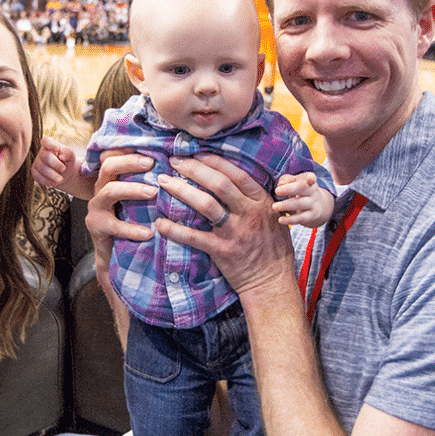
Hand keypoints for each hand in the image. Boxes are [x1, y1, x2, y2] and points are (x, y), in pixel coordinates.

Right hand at [33, 137, 94, 198]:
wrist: (64, 174)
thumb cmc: (67, 161)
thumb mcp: (71, 155)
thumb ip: (68, 152)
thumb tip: (61, 156)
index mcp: (50, 144)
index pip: (46, 140)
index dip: (50, 144)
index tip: (57, 148)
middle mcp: (42, 152)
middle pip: (45, 156)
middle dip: (55, 164)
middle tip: (64, 169)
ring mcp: (37, 162)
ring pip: (42, 168)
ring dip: (52, 175)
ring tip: (60, 179)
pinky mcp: (34, 172)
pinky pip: (38, 176)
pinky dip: (47, 181)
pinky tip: (54, 183)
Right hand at [84, 150, 155, 274]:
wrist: (115, 255)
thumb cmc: (133, 221)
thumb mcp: (140, 200)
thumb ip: (150, 183)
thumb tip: (178, 166)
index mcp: (111, 179)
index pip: (113, 155)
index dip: (128, 148)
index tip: (150, 146)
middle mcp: (100, 189)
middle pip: (108, 166)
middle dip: (130, 162)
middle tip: (152, 163)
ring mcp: (96, 208)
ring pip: (110, 191)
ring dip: (133, 189)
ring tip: (153, 192)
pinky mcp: (97, 227)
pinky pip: (115, 226)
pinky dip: (133, 229)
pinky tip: (149, 232)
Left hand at [157, 153, 295, 296]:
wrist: (272, 282)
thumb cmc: (273, 248)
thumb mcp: (274, 217)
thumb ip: (257, 199)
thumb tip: (236, 178)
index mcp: (262, 201)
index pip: (236, 174)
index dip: (213, 161)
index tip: (195, 153)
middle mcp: (249, 213)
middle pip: (218, 184)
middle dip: (193, 169)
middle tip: (174, 161)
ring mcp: (235, 232)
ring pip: (205, 204)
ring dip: (182, 190)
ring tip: (164, 182)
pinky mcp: (222, 251)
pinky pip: (194, 236)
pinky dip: (174, 229)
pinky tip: (160, 222)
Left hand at [274, 172, 334, 228]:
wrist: (317, 206)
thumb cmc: (301, 190)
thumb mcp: (296, 182)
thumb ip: (287, 180)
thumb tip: (280, 184)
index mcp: (310, 182)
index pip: (311, 178)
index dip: (311, 178)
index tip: (309, 178)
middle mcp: (313, 192)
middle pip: (303, 190)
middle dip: (289, 190)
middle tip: (276, 191)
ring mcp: (313, 205)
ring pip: (299, 204)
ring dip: (285, 205)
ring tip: (274, 206)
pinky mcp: (310, 216)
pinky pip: (300, 218)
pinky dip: (289, 219)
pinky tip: (280, 220)